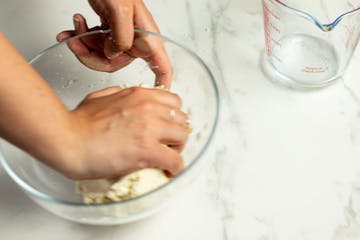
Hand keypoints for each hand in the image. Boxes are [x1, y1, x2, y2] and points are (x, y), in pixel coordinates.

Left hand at [57, 0, 172, 87]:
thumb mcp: (120, 9)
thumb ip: (121, 36)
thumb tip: (115, 54)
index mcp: (146, 35)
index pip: (162, 66)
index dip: (162, 85)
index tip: (159, 97)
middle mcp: (135, 38)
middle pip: (117, 63)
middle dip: (93, 56)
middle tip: (79, 44)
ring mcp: (121, 35)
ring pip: (102, 55)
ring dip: (83, 44)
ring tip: (73, 32)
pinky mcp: (109, 31)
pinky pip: (95, 43)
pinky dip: (81, 37)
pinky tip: (75, 27)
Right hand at [63, 86, 188, 179]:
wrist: (67, 140)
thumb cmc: (78, 122)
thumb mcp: (99, 96)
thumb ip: (116, 93)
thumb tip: (123, 94)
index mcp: (139, 95)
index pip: (174, 102)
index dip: (173, 117)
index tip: (167, 127)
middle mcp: (149, 108)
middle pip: (182, 119)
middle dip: (176, 133)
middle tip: (167, 144)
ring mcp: (149, 129)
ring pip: (183, 137)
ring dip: (177, 149)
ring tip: (166, 158)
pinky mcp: (147, 150)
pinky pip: (176, 160)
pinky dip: (175, 167)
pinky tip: (167, 171)